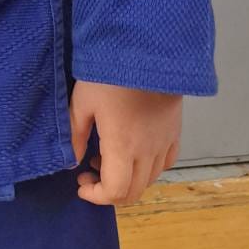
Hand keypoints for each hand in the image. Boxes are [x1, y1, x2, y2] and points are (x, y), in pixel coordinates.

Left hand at [69, 79, 181, 206]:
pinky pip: (165, 162)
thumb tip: (73, 162)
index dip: (96, 196)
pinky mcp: (174, 132)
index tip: (80, 183)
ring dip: (127, 180)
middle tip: (89, 173)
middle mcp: (147, 152)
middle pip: (134, 191)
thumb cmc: (109, 75)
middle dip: (109, 192)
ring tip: (106, 159)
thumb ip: (76, 135)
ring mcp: (164, 143)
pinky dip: (148, 168)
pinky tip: (134, 153)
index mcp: (122, 147)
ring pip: (150, 179)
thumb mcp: (82, 102)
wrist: (147, 52)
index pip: (115, 191)